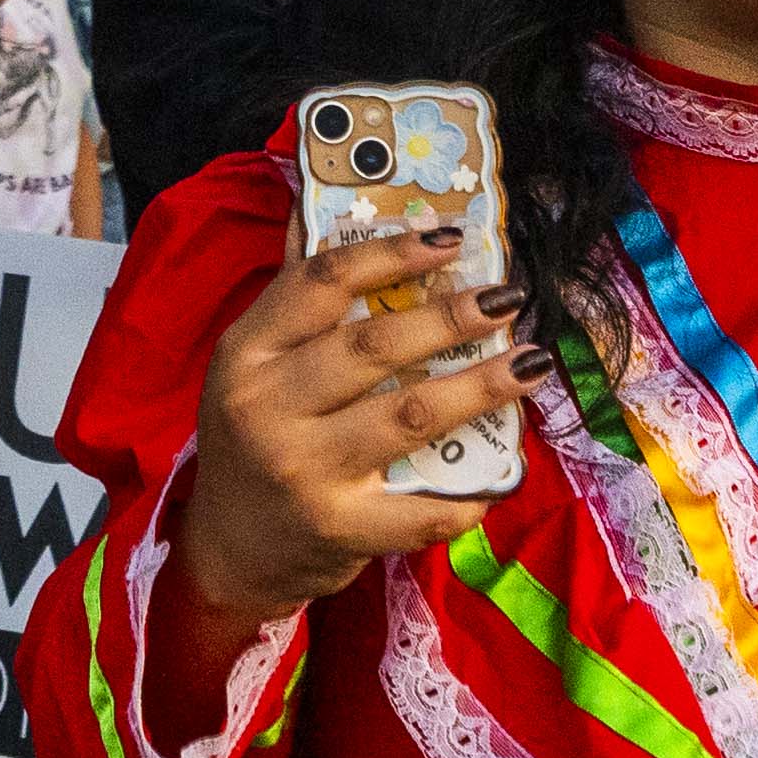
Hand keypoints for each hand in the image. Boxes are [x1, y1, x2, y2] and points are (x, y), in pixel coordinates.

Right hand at [177, 229, 536, 634]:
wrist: (228, 550)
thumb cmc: (252, 442)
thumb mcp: (252, 366)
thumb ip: (293, 297)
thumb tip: (323, 206)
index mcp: (246, 354)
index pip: (321, 283)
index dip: (391, 253)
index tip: (451, 239)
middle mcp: (267, 408)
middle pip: (374, 345)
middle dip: (451, 316)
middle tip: (507, 298)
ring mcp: (302, 470)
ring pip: (410, 414)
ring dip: (479, 387)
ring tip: (529, 363)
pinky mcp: (337, 528)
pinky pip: (420, 508)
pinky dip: (470, 493)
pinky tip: (506, 472)